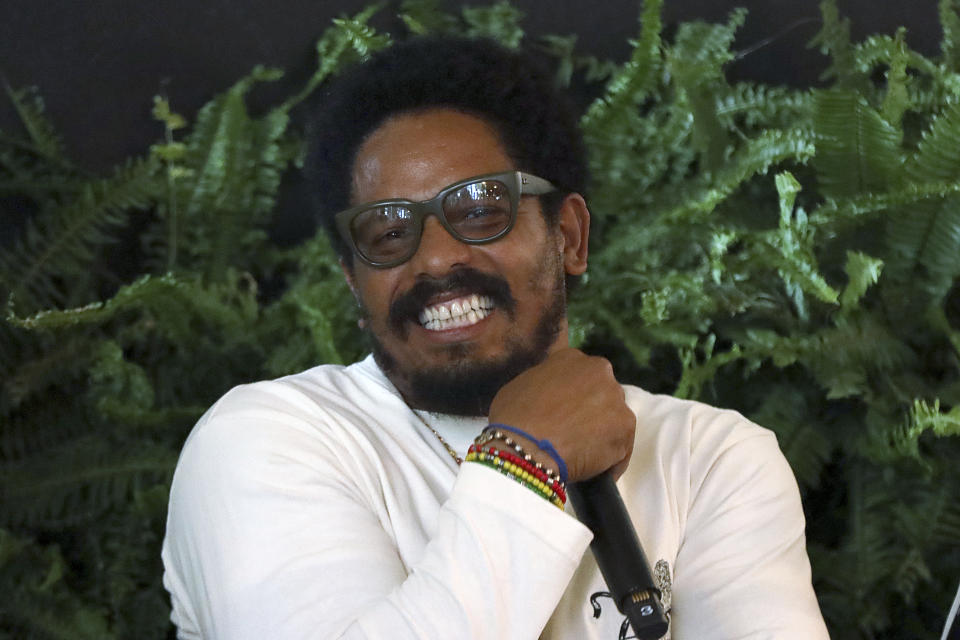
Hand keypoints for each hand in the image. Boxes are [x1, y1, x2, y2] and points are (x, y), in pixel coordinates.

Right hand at [487, 348, 635, 482]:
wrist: (525, 447)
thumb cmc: (513, 418)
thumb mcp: (521, 386)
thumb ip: (544, 385)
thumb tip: (549, 399)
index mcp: (571, 358)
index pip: (582, 377)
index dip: (574, 399)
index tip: (565, 416)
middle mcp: (599, 371)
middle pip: (603, 395)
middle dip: (592, 414)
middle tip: (574, 436)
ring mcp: (616, 398)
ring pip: (614, 421)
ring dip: (602, 437)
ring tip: (581, 458)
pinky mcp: (626, 426)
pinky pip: (621, 448)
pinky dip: (609, 463)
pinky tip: (592, 472)